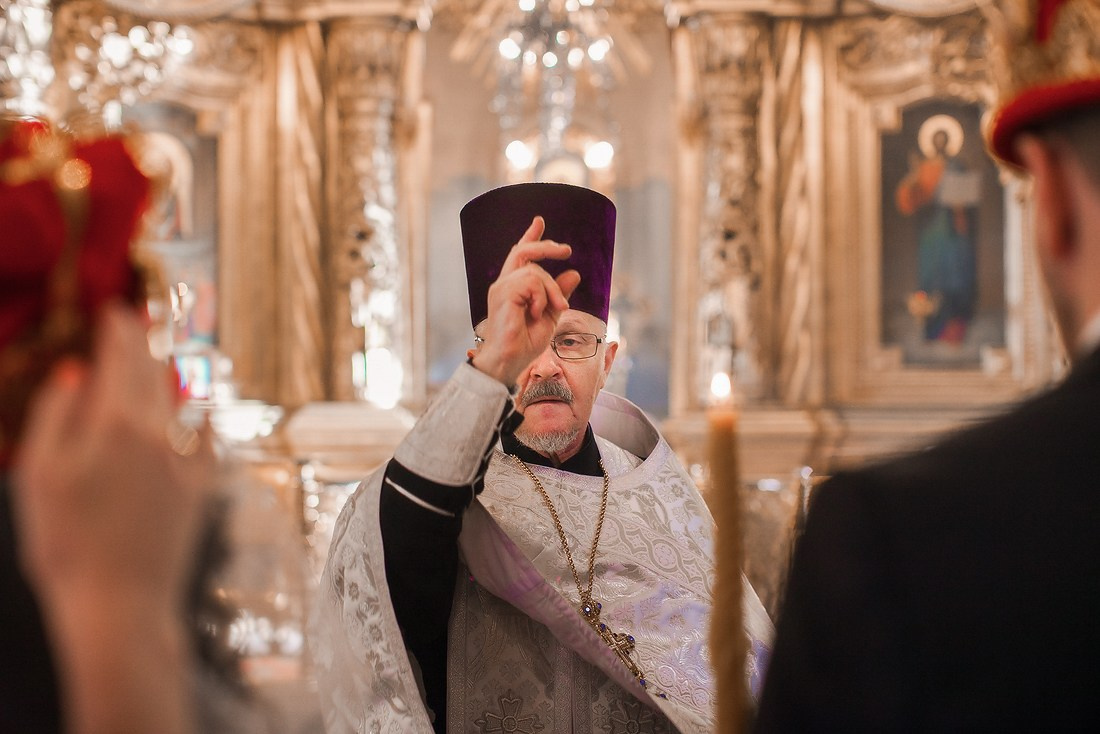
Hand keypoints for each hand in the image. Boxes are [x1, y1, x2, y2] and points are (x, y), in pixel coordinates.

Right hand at [12, 305, 214, 616]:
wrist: (121, 605)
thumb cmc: (66, 544)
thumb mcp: (40, 475)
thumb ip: (56, 416)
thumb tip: (76, 372)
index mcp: (117, 422)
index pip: (123, 357)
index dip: (120, 328)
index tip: (115, 310)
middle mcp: (161, 433)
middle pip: (156, 370)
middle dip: (145, 340)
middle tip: (140, 317)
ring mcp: (187, 460)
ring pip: (185, 398)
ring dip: (174, 369)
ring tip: (164, 350)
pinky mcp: (202, 487)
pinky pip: (206, 434)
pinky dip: (198, 411)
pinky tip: (196, 405)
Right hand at [471, 216, 579, 385]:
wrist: (509, 361)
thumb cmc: (524, 344)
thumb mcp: (551, 315)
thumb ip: (559, 295)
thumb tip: (575, 272)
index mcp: (513, 288)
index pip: (520, 255)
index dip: (530, 236)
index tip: (539, 220)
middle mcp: (504, 284)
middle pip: (524, 251)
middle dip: (546, 245)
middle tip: (567, 250)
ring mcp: (502, 288)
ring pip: (535, 270)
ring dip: (552, 289)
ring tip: (556, 308)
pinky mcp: (503, 293)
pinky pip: (531, 281)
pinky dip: (542, 296)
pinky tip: (537, 313)